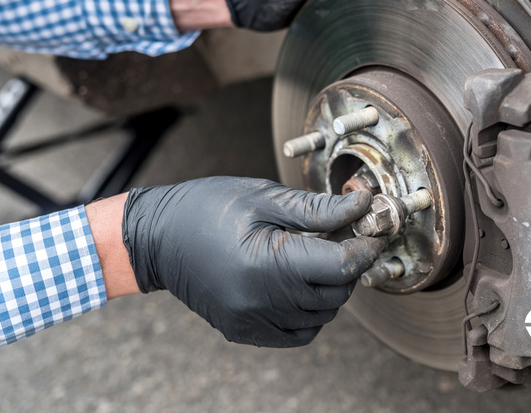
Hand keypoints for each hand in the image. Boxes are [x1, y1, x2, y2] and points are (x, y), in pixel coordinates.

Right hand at [121, 177, 385, 346]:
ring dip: (331, 286)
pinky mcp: (244, 331)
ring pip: (323, 314)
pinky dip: (312, 311)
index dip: (366, 246)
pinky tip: (300, 284)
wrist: (155, 238)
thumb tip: (362, 207)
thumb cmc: (206, 208)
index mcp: (267, 263)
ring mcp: (252, 321)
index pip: (342, 265)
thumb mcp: (263, 197)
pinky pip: (300, 332)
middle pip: (337, 291)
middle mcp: (262, 301)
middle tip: (343, 235)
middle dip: (349, 263)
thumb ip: (317, 209)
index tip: (375, 228)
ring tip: (316, 256)